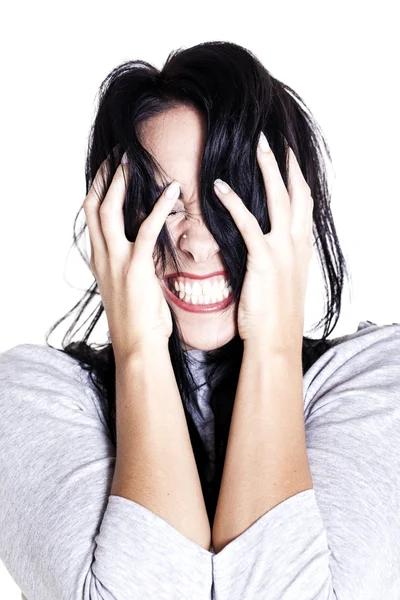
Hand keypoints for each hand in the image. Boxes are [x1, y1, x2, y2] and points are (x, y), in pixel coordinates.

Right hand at [83, 154, 179, 361]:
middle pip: (93, 205)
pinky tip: (171, 190)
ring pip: (109, 210)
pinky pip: (145, 229)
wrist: (137, 345)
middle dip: (104, 177)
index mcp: (100, 260)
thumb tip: (145, 250)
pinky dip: (159, 207)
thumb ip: (131, 264)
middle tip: (118, 154)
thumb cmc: (138, 320)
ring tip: (135, 160)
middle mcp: (102, 256)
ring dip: (122, 182)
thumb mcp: (127, 287)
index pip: (91, 216)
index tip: (109, 170)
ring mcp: (115, 260)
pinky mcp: (135, 267)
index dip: (98, 189)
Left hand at [213, 134, 313, 350]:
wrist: (275, 341)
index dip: (296, 179)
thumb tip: (266, 247)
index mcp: (301, 249)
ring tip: (257, 147)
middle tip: (272, 140)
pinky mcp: (264, 260)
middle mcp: (297, 245)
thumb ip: (278, 259)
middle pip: (296, 194)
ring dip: (267, 170)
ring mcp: (283, 251)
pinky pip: (247, 223)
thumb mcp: (282, 282)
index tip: (288, 158)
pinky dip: (233, 202)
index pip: (303, 204)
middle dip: (285, 164)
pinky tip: (219, 187)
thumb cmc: (274, 316)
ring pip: (279, 199)